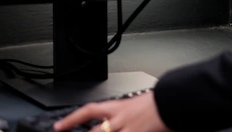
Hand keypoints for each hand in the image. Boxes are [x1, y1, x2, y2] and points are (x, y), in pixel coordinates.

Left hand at [53, 92, 169, 131]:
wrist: (173, 102)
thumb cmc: (159, 101)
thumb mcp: (135, 103)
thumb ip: (123, 112)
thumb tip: (113, 119)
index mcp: (116, 107)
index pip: (87, 112)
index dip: (71, 120)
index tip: (58, 126)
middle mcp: (118, 120)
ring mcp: (127, 130)